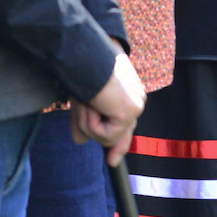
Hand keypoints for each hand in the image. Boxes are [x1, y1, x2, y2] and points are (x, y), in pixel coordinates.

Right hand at [70, 51, 145, 165]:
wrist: (84, 55)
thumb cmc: (82, 69)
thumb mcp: (82, 100)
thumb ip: (84, 120)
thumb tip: (80, 141)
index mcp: (128, 92)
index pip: (125, 125)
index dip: (119, 145)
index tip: (112, 162)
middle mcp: (135, 99)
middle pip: (120, 135)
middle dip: (110, 144)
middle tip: (110, 160)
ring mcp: (134, 106)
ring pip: (106, 137)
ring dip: (87, 122)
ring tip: (85, 101)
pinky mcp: (129, 113)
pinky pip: (106, 136)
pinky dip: (90, 122)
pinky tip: (92, 104)